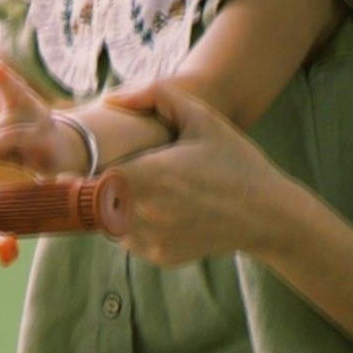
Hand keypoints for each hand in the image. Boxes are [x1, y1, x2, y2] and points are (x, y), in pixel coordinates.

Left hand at [0, 20, 64, 172]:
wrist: (61, 154)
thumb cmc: (21, 138)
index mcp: (7, 94)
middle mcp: (24, 104)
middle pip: (15, 90)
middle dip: (6, 81)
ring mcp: (37, 124)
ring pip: (16, 130)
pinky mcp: (45, 146)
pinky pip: (25, 150)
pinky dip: (11, 155)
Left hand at [83, 79, 277, 264]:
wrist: (270, 215)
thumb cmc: (235, 162)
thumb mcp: (203, 118)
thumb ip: (156, 96)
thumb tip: (111, 98)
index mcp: (148, 176)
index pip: (87, 176)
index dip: (82, 168)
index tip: (89, 160)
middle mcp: (145, 213)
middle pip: (93, 200)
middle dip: (96, 186)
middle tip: (109, 172)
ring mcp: (152, 240)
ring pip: (107, 222)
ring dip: (113, 206)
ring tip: (141, 188)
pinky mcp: (160, 256)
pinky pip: (129, 239)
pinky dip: (133, 224)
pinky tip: (159, 208)